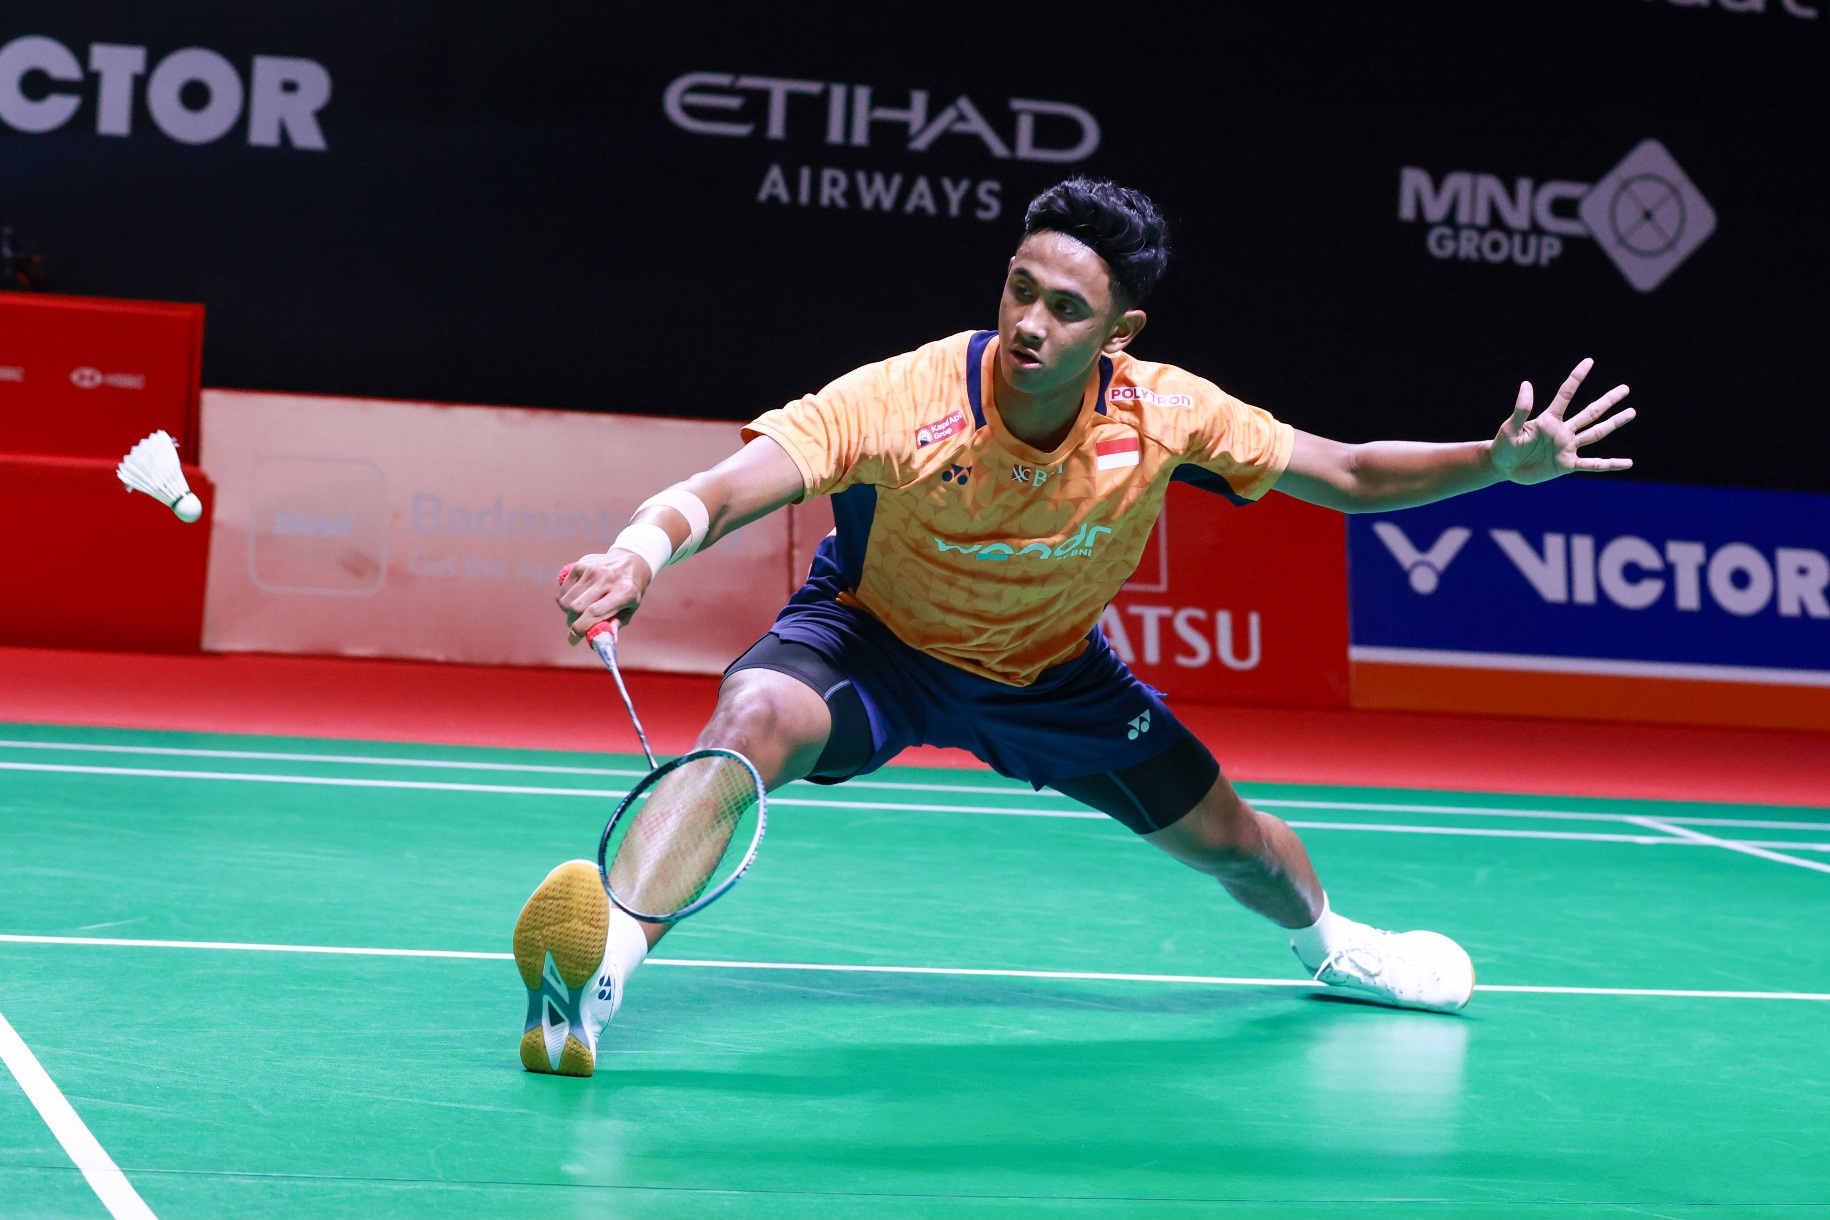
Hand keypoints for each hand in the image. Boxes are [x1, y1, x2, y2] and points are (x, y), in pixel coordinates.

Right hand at [557, 550, 650, 644]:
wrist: (632, 561)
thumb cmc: (631, 591)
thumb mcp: (630, 608)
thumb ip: (615, 624)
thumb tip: (604, 643)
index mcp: (624, 592)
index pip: (594, 613)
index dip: (580, 629)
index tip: (573, 640)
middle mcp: (608, 579)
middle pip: (577, 607)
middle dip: (573, 621)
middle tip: (578, 625)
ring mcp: (593, 569)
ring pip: (567, 599)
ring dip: (568, 611)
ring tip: (578, 611)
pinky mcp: (581, 564)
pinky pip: (564, 589)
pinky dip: (565, 599)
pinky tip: (575, 599)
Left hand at [1490, 358, 1635, 484]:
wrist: (1502, 467)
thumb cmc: (1503, 445)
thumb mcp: (1510, 428)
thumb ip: (1521, 409)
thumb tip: (1527, 384)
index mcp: (1549, 420)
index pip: (1566, 394)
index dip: (1577, 378)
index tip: (1589, 361)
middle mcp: (1562, 431)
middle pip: (1590, 412)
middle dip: (1608, 400)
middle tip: (1625, 388)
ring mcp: (1567, 447)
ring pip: (1596, 433)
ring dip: (1614, 423)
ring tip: (1631, 412)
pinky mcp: (1567, 465)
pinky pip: (1594, 464)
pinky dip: (1611, 464)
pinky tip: (1628, 463)